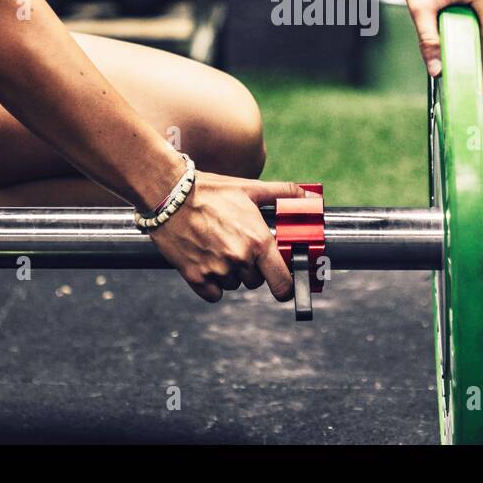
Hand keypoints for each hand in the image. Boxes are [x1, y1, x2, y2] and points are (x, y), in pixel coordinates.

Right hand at [147, 172, 308, 302]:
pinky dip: (212, 284)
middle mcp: (239, 259)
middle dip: (253, 268)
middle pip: (257, 282)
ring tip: (219, 247)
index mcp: (257, 240)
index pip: (282, 283)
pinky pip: (213, 294)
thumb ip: (284, 194)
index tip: (284, 283)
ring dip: (231, 274)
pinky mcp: (195, 277)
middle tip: (240, 246)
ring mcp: (216, 270)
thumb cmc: (211, 190)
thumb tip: (313, 198)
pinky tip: (206, 261)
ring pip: (234, 286)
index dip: (286, 287)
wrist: (168, 194)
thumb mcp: (250, 188)